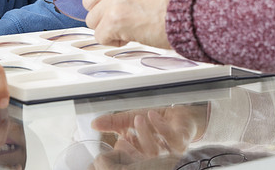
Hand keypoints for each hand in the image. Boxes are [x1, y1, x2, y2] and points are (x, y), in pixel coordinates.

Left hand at [52, 0, 179, 48]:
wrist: (194, 12)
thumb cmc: (178, 1)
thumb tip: (102, 0)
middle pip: (88, 2)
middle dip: (103, 15)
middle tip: (129, 18)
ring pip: (93, 21)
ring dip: (110, 28)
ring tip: (136, 25)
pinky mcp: (115, 17)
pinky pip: (101, 36)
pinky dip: (115, 40)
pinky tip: (135, 34)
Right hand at [92, 104, 208, 157]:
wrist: (180, 116)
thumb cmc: (155, 121)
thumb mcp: (130, 120)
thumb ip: (112, 123)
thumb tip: (94, 124)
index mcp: (141, 155)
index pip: (129, 161)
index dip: (123, 155)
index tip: (117, 143)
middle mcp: (154, 158)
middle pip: (141, 160)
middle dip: (131, 150)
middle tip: (123, 136)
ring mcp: (169, 152)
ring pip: (155, 151)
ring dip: (145, 134)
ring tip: (138, 118)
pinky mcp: (181, 142)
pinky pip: (170, 137)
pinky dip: (160, 126)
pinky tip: (152, 115)